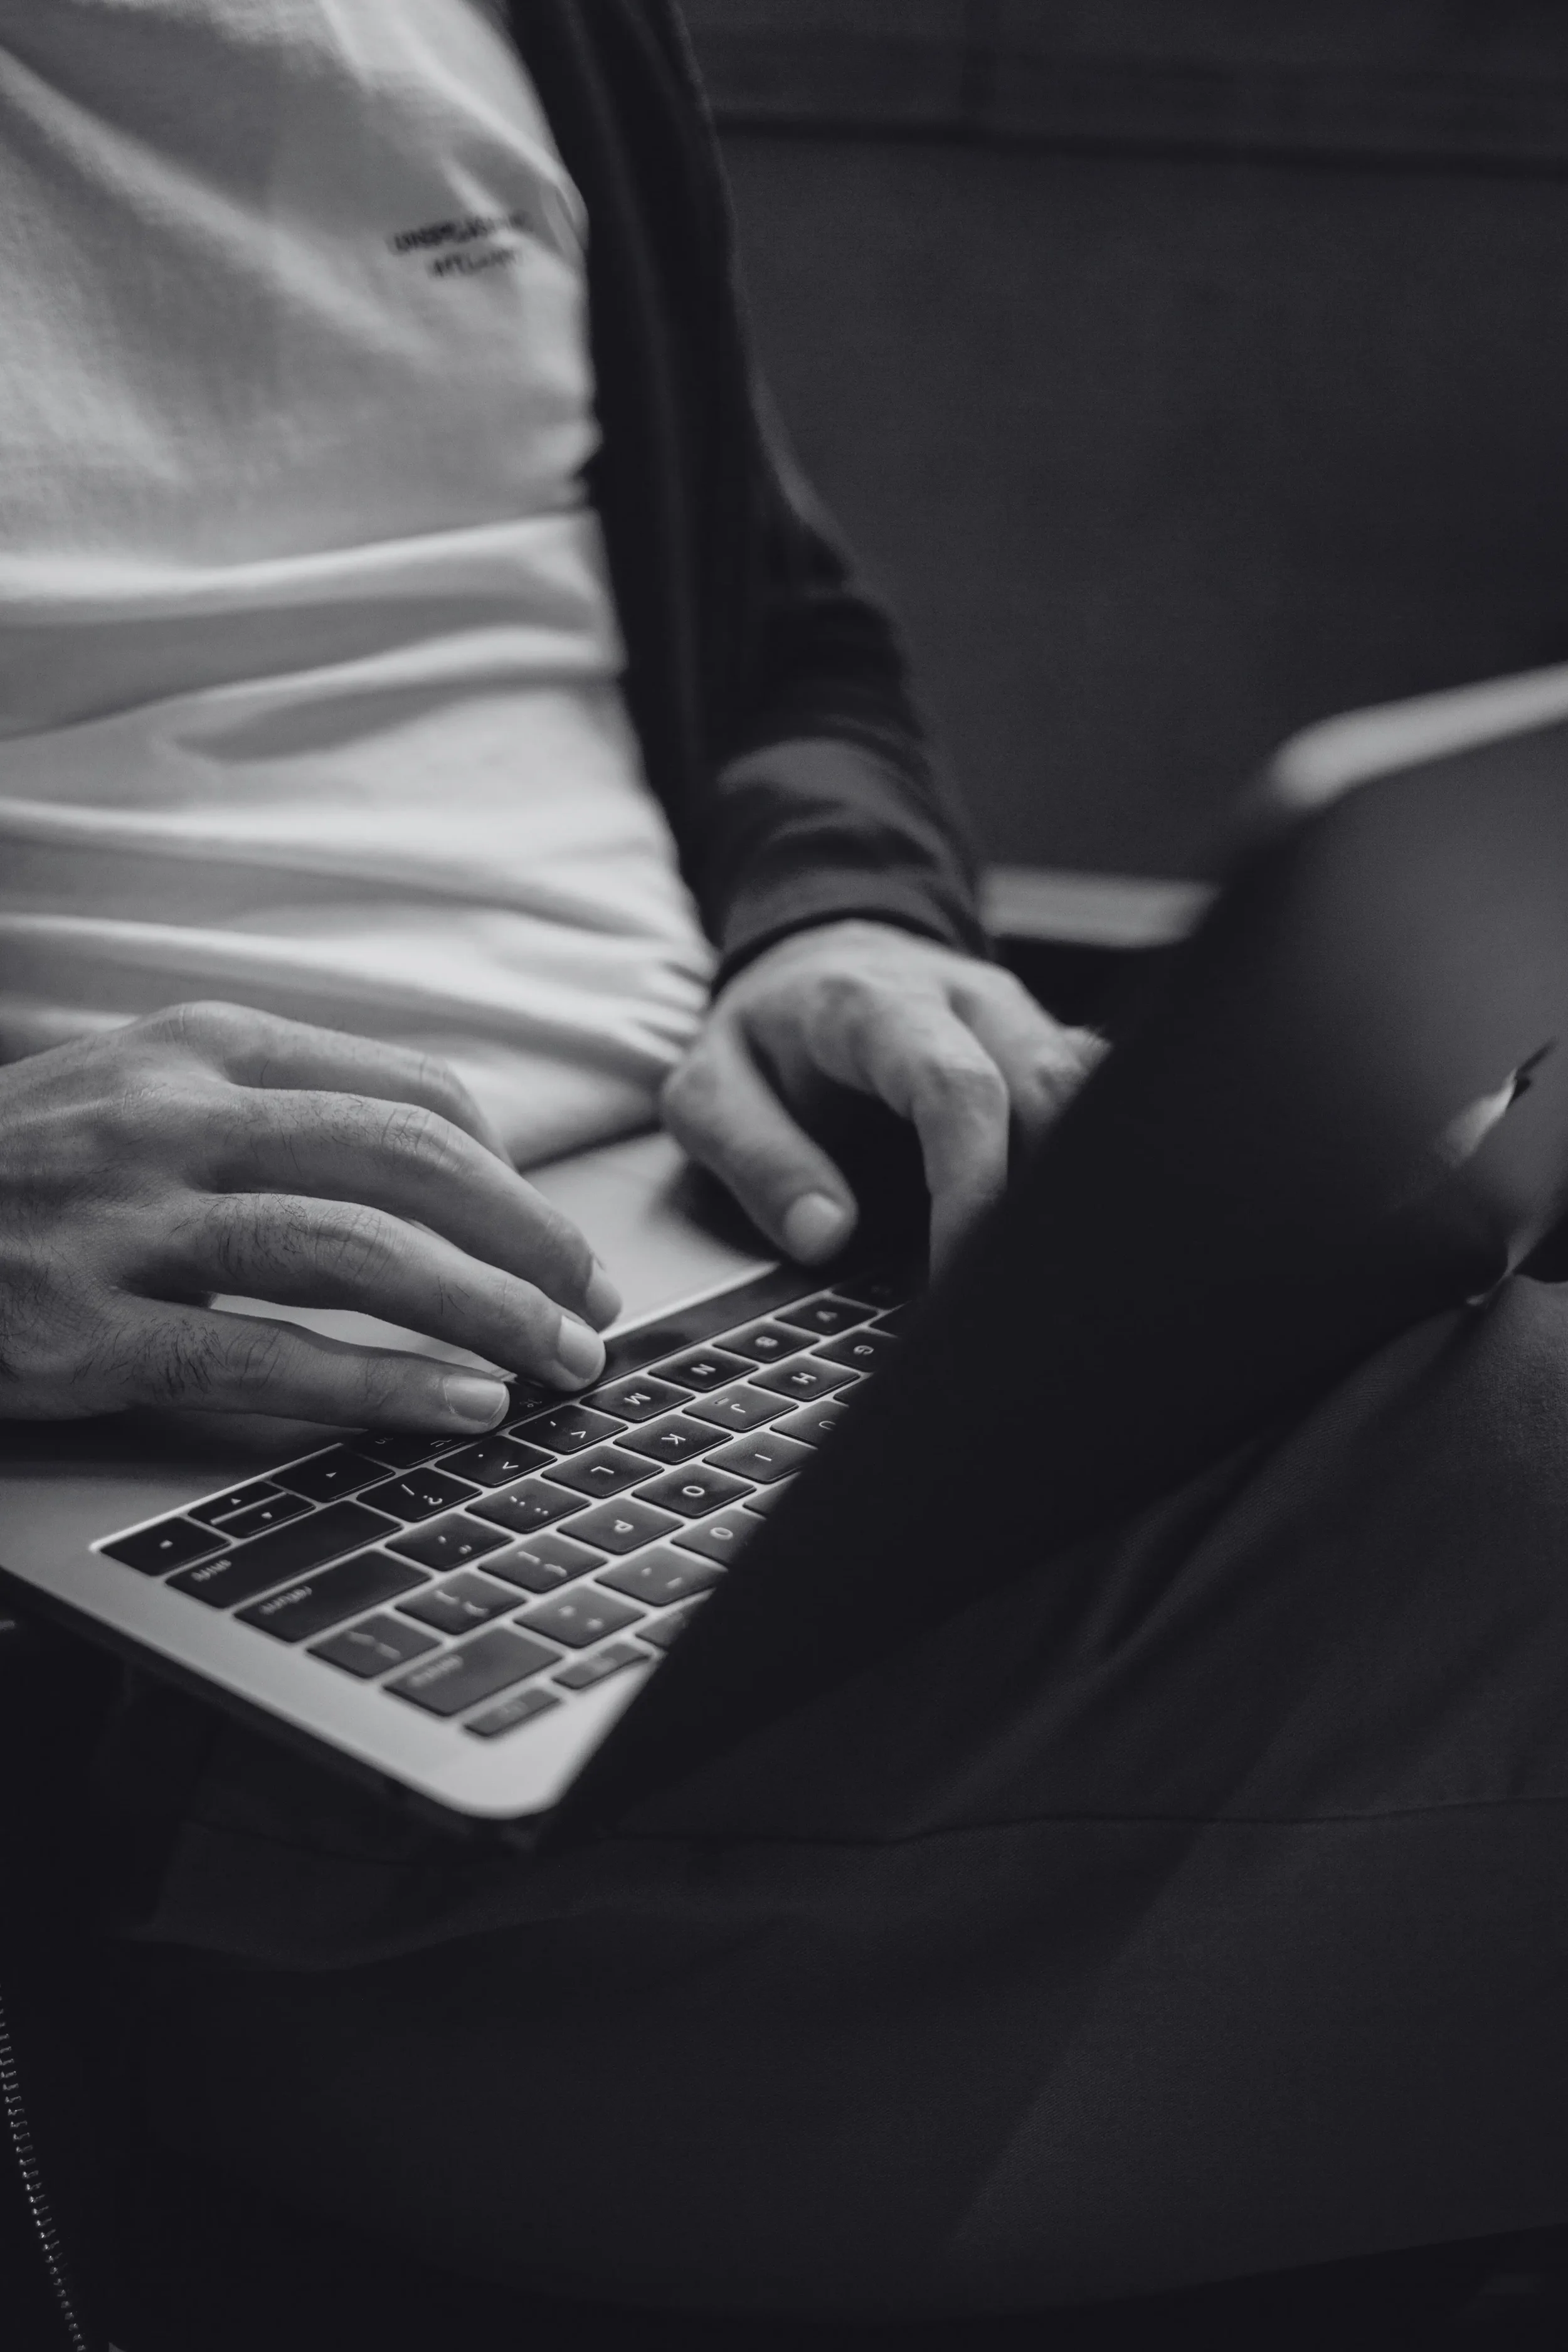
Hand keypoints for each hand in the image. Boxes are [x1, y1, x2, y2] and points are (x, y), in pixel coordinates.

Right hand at [0, 1002, 620, 1428]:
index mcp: (200, 1044)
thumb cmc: (15, 1169)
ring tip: (558, 1361)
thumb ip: (271, 1113)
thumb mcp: (139, 1094)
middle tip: (590, 1304)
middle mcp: (171, 1113)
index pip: (408, 1090)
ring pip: (355, 1252)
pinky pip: (266, 1359)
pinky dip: (381, 1384)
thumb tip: (437, 1165)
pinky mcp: (83, 1329)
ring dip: (484, 1311)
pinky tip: (457, 1405)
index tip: (555, 1235)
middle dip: (526, 1240)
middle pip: (406, 1161)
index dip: (510, 1172)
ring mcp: (123, 1220)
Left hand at [661, 921, 1103, 1269]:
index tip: (957, 1271)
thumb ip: (756, 1158)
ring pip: (1094, 1094)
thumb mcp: (709, 1089)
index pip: (957, 1090)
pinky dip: (1090, 1165)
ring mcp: (1020, 1018)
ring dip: (1076, 1186)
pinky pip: (1099, 1099)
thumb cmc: (767, 1035)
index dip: (972, 1186)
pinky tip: (1068, 1232)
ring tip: (1041, 1274)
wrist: (817, 957)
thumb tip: (826, 1234)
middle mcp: (967, 999)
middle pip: (1051, 1091)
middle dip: (1041, 1200)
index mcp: (876, 1005)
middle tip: (1009, 1294)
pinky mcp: (1048, 1046)